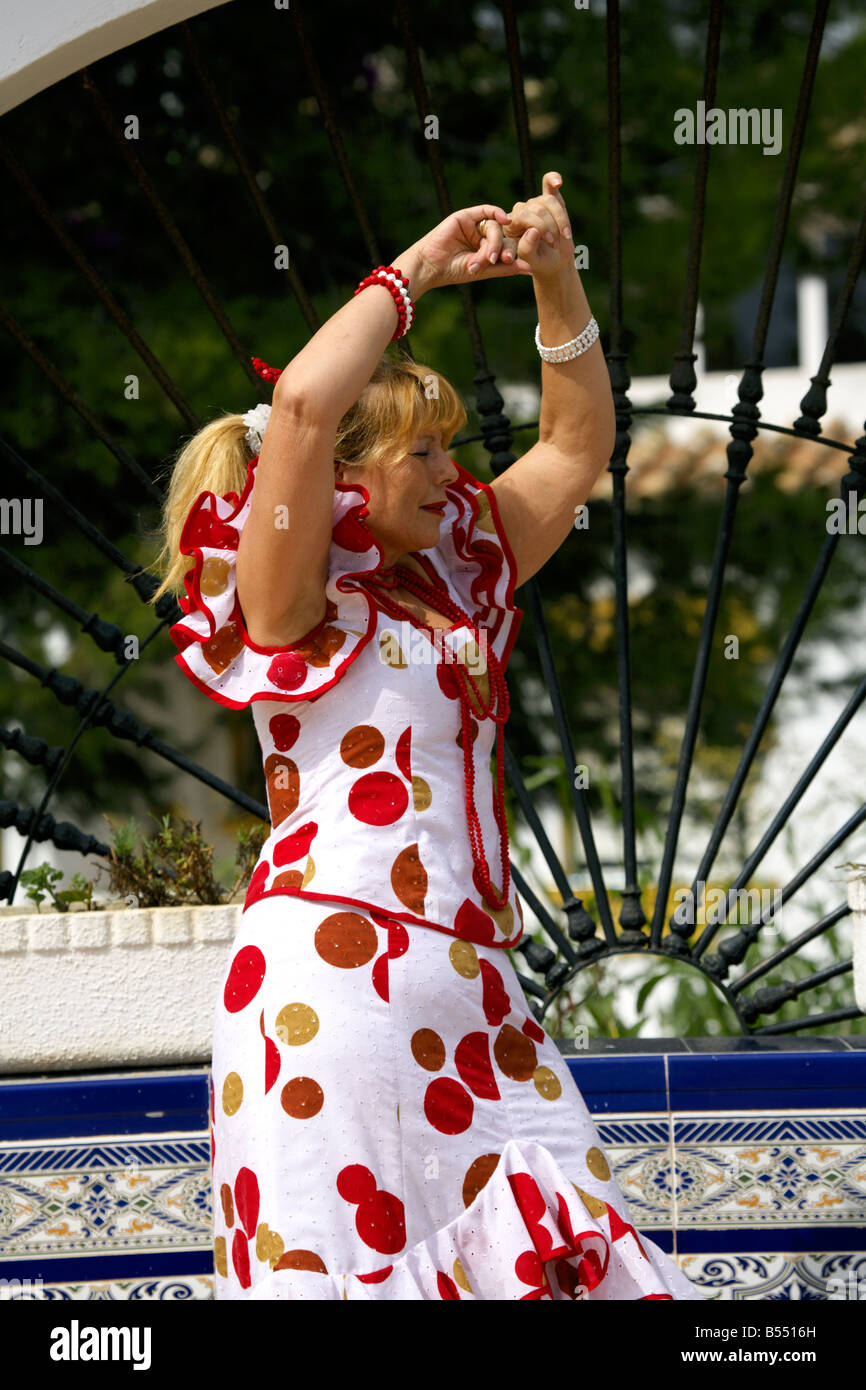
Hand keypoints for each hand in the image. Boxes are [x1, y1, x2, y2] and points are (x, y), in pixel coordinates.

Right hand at [408, 203, 532, 290]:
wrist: (432, 266)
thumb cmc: (454, 271)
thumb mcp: (484, 271)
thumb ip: (506, 268)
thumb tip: (530, 269)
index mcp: (485, 249)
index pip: (505, 247)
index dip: (511, 253)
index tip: (512, 262)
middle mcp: (480, 236)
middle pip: (501, 237)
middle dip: (499, 249)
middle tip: (494, 261)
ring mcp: (473, 225)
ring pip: (494, 227)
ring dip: (492, 243)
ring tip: (484, 258)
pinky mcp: (465, 216)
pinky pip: (486, 210)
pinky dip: (497, 213)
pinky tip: (504, 220)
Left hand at [501, 172, 572, 280]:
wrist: (554, 262)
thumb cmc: (540, 263)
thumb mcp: (532, 262)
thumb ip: (527, 248)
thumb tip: (532, 230)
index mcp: (510, 225)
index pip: (522, 215)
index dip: (539, 226)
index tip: (550, 242)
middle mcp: (520, 211)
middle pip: (537, 208)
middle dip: (550, 226)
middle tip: (555, 244)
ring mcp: (535, 204)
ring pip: (548, 201)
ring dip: (560, 219)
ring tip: (564, 236)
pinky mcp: (549, 199)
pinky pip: (548, 182)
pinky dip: (553, 179)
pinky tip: (558, 182)